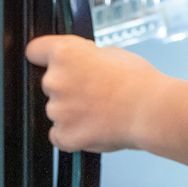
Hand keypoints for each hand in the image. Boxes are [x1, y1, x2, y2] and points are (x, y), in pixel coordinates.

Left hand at [25, 35, 162, 152]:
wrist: (151, 110)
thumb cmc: (137, 81)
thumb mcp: (110, 52)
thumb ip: (85, 57)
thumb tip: (80, 64)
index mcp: (63, 53)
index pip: (35, 51)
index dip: (44, 57)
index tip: (48, 62)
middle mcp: (54, 80)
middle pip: (48, 83)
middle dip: (66, 87)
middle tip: (93, 91)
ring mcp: (57, 110)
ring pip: (56, 110)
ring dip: (70, 112)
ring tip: (99, 111)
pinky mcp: (64, 134)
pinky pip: (57, 135)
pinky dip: (71, 134)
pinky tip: (91, 128)